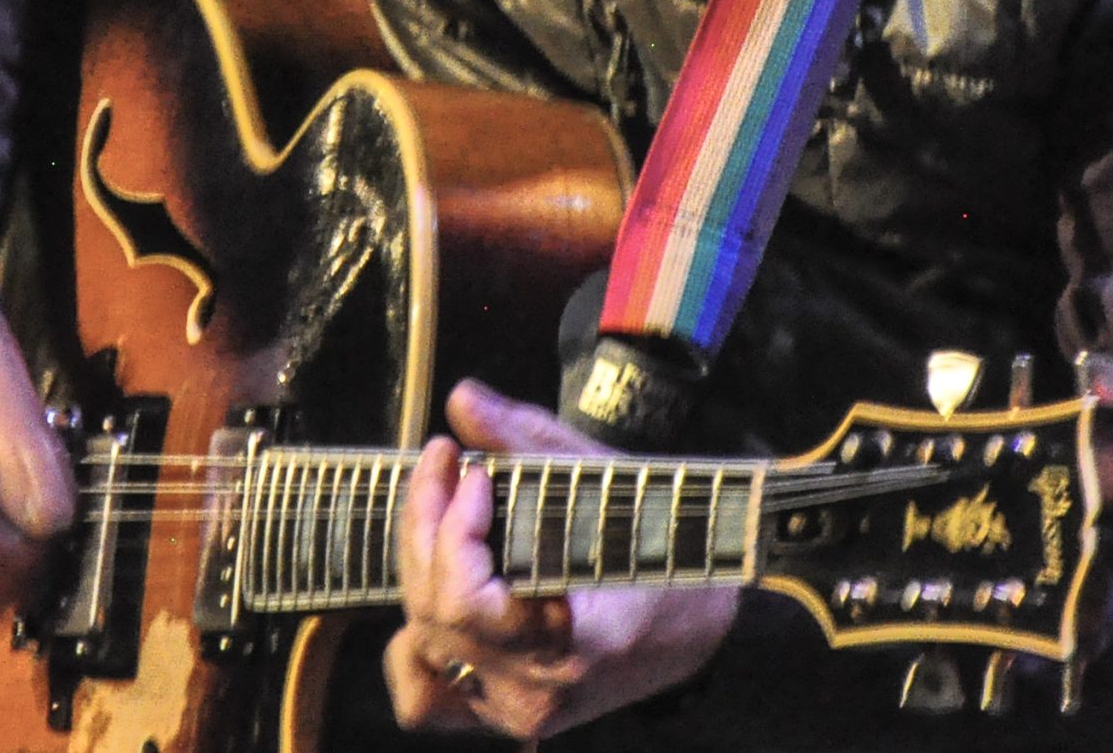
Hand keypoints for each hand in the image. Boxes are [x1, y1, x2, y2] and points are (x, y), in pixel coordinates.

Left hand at [384, 380, 740, 738]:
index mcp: (573, 648)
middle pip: (435, 613)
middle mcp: (536, 695)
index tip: (472, 470)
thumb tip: (461, 398)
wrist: (697, 627)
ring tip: (440, 512)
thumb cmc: (659, 548)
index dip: (453, 529)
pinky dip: (415, 646)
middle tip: (445, 463)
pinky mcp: (500, 714)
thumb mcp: (606, 484)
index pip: (467, 601)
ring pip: (423, 645)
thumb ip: (528, 440)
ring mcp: (514, 712)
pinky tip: (434, 590)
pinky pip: (425, 700)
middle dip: (427, 524)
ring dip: (420, 569)